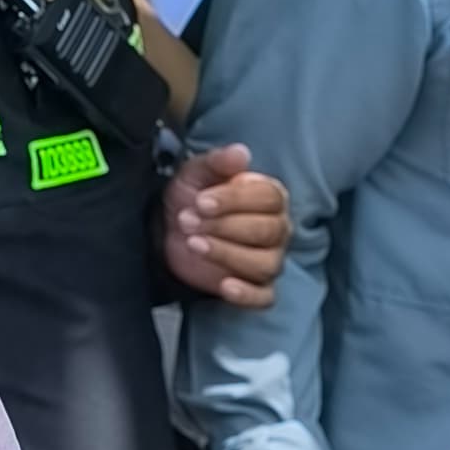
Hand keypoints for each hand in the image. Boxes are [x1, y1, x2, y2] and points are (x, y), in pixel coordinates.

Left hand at [161, 144, 288, 309]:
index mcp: (270, 197)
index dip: (235, 200)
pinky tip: (225, 285)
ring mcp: (270, 260)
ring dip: (227, 254)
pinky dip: (247, 294)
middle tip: (189, 221)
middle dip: (224, 227)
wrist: (171, 231)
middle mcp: (278, 229)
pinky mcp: (257, 288)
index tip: (202, 201)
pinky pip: (264, 297)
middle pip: (267, 231)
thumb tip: (241, 152)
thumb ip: (218, 162)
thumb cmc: (193, 199)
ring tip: (194, 244)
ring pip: (264, 263)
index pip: (268, 198)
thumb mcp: (197, 173)